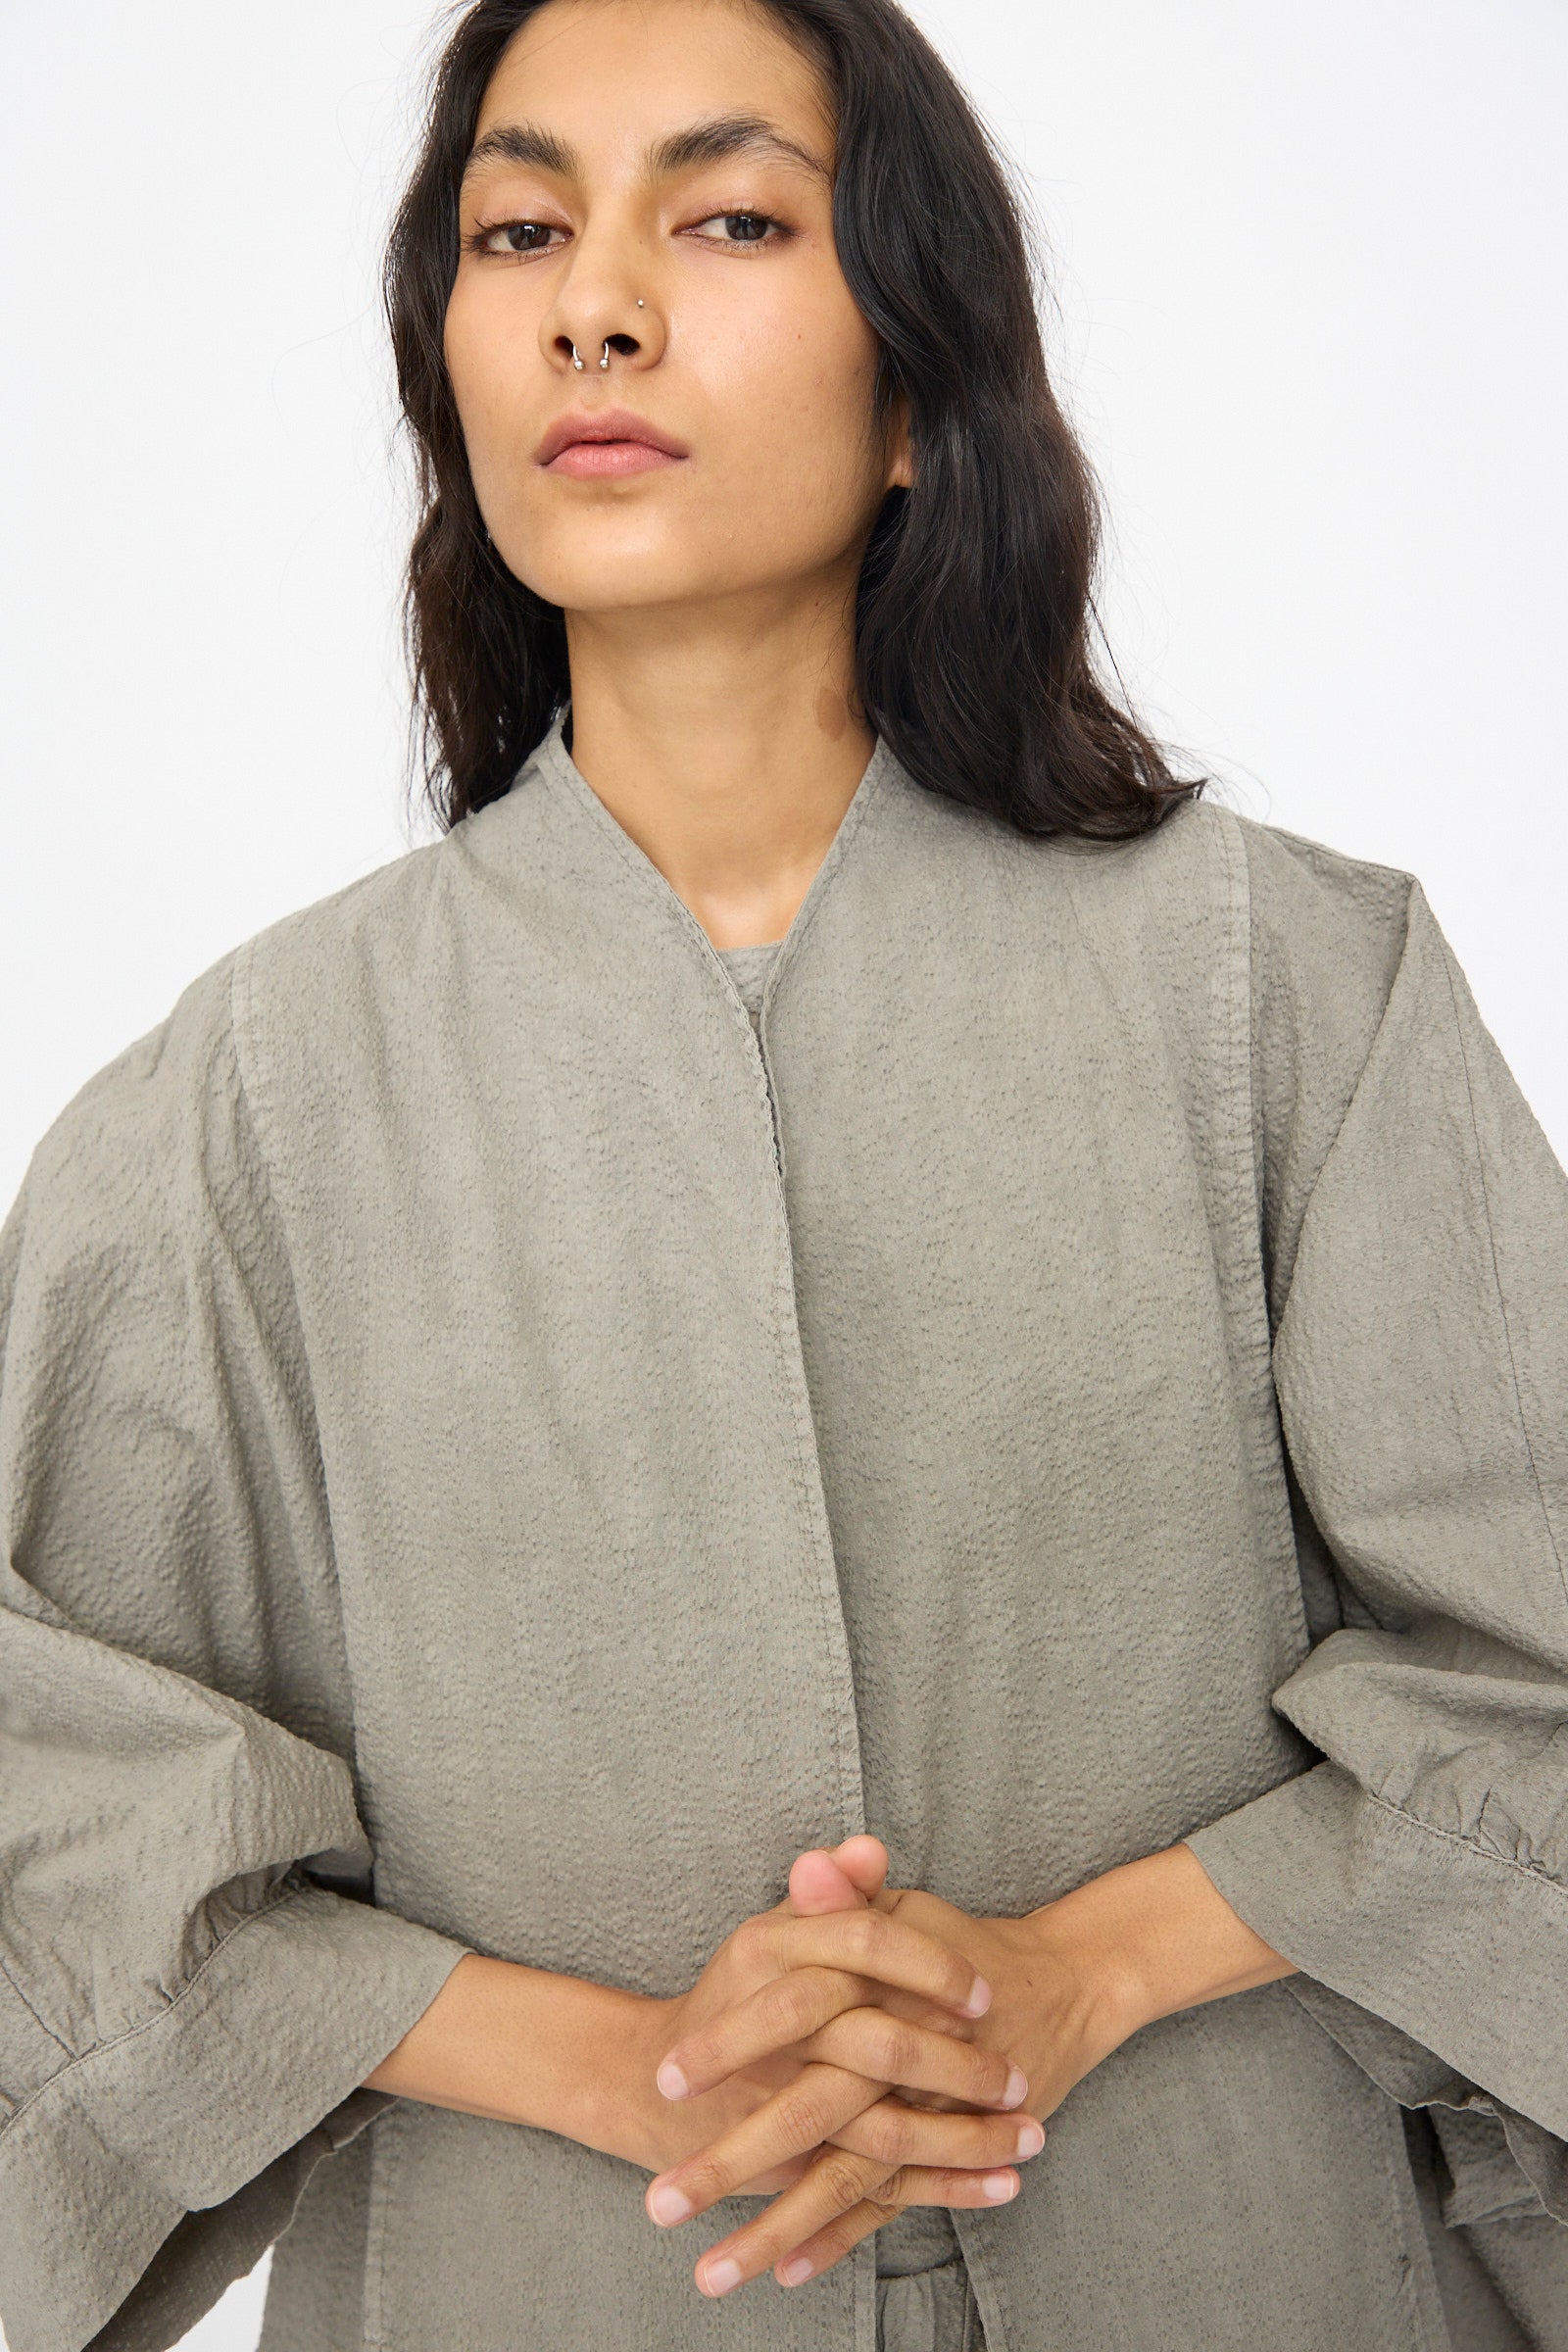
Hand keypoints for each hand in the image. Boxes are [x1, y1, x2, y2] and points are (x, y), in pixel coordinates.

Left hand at [646, 1837, 1294, 2297]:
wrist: (1063, 1986)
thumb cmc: (964, 1942)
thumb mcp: (903, 1909)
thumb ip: (848, 1894)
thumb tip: (805, 1864)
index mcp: (880, 1985)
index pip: (795, 2011)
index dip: (730, 2040)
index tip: (665, 2077)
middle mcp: (903, 2056)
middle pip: (811, 2113)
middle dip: (732, 2162)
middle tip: (661, 2203)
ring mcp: (928, 2114)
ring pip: (844, 2179)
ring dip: (774, 2227)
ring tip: (710, 2273)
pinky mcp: (947, 2152)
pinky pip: (888, 2203)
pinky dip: (840, 2237)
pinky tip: (788, 2271)